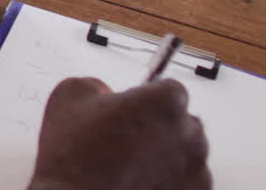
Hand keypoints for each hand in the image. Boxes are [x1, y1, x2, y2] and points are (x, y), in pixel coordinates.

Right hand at [30, 78, 210, 189]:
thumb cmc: (74, 156)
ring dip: (165, 155)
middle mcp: (188, 132)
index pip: (170, 88)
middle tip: (127, 137)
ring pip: (185, 153)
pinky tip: (139, 181)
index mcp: (164, 102)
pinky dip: (169, 181)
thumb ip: (97, 85)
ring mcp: (195, 167)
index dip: (149, 97)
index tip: (136, 105)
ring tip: (129, 165)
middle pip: (182, 121)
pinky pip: (186, 181)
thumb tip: (104, 93)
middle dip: (159, 127)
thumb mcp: (70, 95)